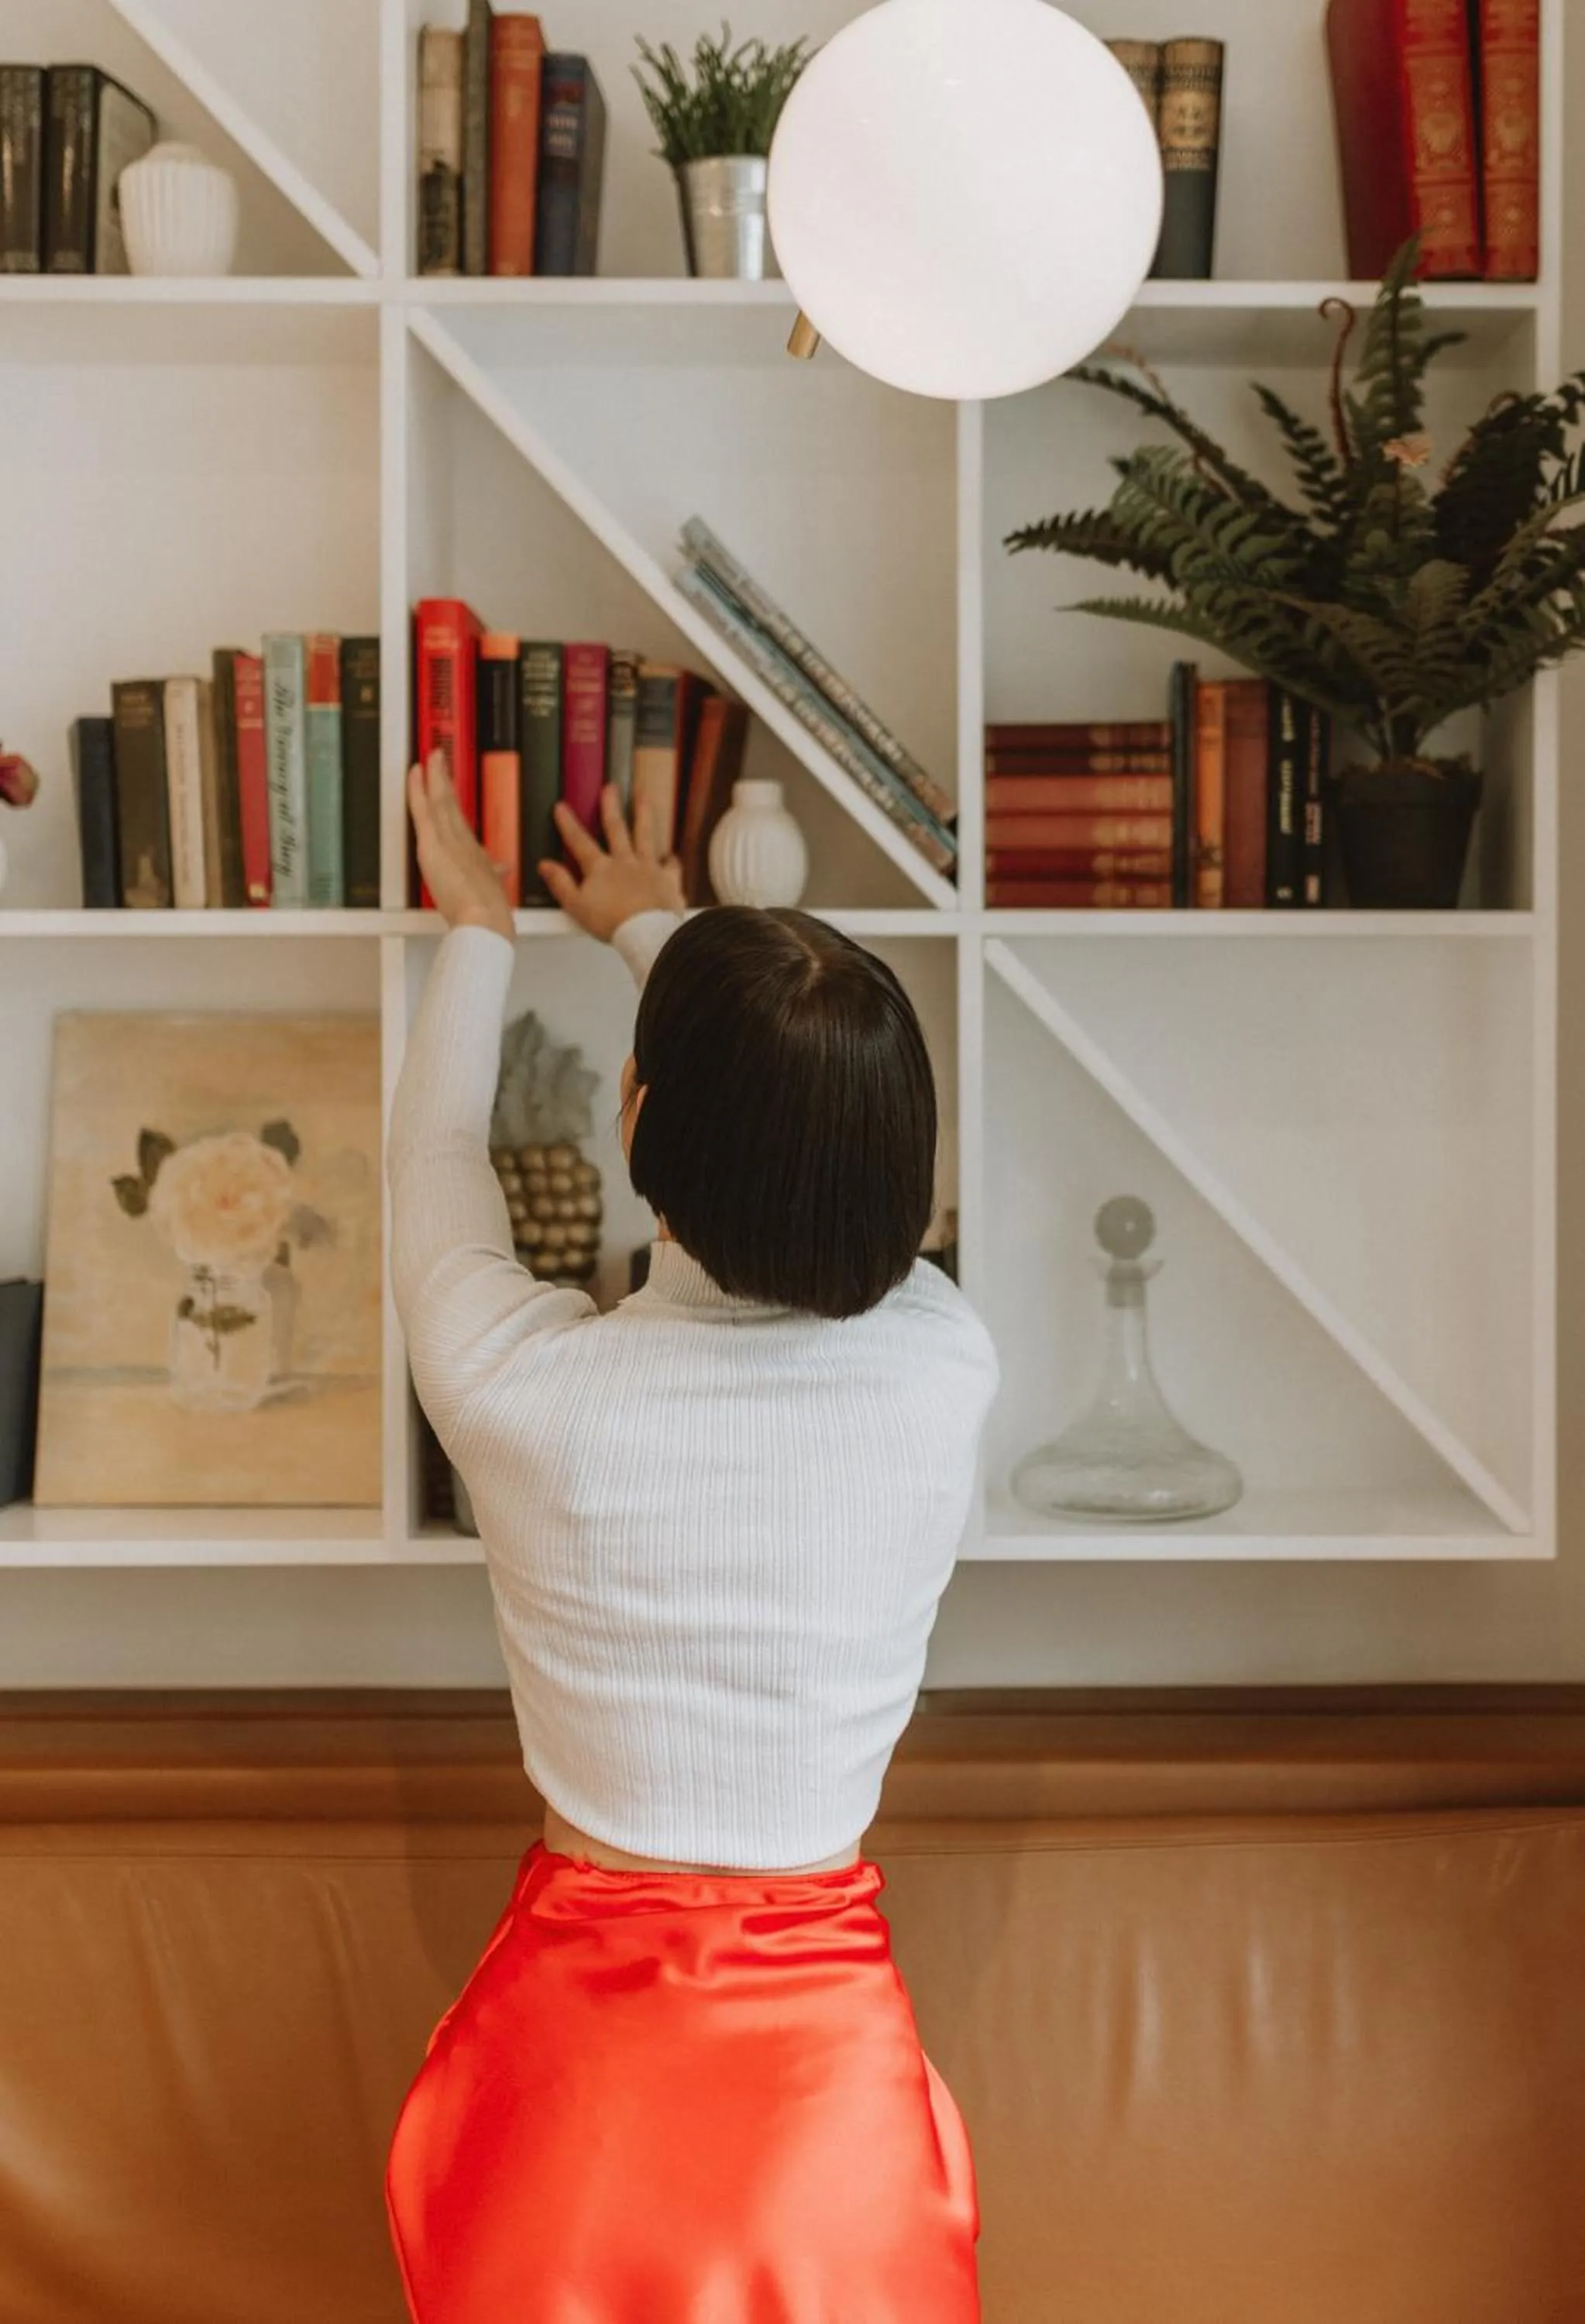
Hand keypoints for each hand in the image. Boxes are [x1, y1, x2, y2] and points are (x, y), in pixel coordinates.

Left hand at [408, 750, 513, 939]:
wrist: (485, 919)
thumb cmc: (490, 911)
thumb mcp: (494, 888)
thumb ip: (496, 874)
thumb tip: (502, 867)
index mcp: (474, 851)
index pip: (459, 820)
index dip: (453, 800)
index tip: (449, 785)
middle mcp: (462, 840)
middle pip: (451, 804)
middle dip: (444, 780)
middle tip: (439, 758)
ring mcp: (447, 839)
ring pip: (439, 801)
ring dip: (434, 777)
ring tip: (430, 757)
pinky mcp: (433, 843)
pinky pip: (423, 810)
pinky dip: (418, 790)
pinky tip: (416, 773)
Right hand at [539, 785, 685, 940]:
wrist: (647, 933)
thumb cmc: (613, 923)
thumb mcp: (577, 906)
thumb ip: (561, 884)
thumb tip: (545, 866)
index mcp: (601, 868)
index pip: (579, 841)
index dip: (568, 824)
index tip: (562, 807)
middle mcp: (625, 862)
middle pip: (616, 829)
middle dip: (611, 807)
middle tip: (610, 787)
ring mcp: (648, 868)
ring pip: (645, 836)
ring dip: (644, 815)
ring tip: (644, 798)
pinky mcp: (668, 881)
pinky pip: (671, 866)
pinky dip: (671, 860)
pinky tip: (671, 855)